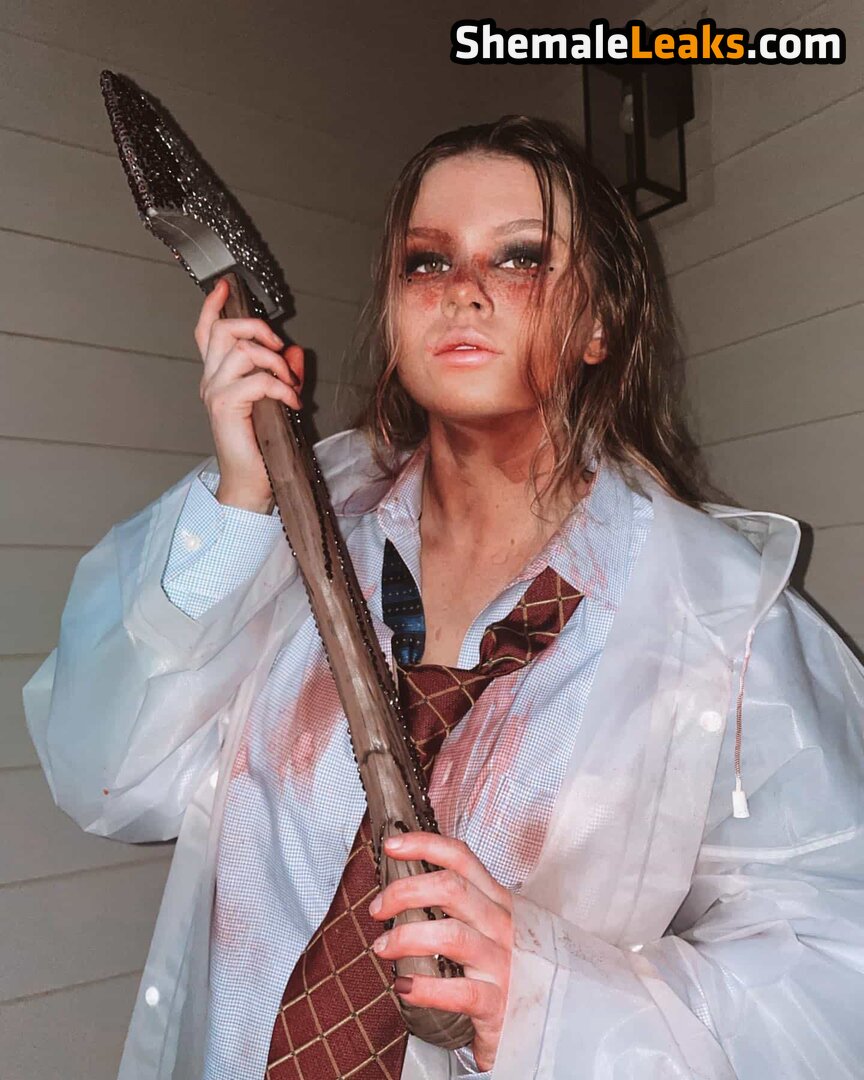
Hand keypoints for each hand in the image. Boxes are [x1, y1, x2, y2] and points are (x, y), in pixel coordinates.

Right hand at [194, 276, 304, 512]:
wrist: (251, 483)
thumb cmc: (261, 446)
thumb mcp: (277, 401)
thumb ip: (284, 373)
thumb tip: (296, 351)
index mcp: (218, 376)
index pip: (207, 333)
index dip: (213, 306)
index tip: (225, 286)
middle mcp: (211, 380)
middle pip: (225, 330)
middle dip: (258, 329)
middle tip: (279, 348)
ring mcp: (215, 392)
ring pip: (242, 350)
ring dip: (275, 362)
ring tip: (290, 384)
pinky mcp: (226, 406)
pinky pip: (258, 380)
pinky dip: (282, 387)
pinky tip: (292, 402)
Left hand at [369, 832, 512, 1072]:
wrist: (541, 1025)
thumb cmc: (503, 972)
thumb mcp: (488, 929)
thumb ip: (457, 907)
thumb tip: (404, 887)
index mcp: (498, 902)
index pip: (462, 858)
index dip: (425, 845)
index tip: (392, 846)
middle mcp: (503, 925)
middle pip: (452, 888)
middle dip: (406, 891)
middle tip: (378, 908)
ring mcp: (504, 963)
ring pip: (452, 935)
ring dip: (407, 937)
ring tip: (383, 947)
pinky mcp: (500, 1003)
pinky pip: (459, 990)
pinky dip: (425, 987)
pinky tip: (404, 988)